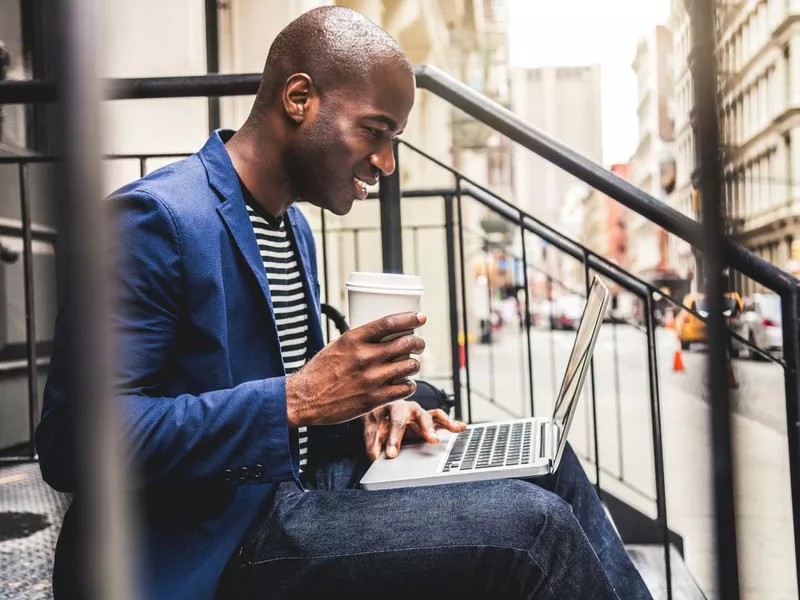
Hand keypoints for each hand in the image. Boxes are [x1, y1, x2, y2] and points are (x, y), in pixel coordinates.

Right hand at [286, 312, 425, 426]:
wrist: (304, 399)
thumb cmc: (320, 371)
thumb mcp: (337, 346)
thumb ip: (359, 340)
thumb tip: (383, 333)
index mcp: (353, 339)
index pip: (389, 323)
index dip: (409, 318)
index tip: (421, 317)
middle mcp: (364, 357)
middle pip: (405, 343)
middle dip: (418, 342)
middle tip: (419, 344)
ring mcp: (370, 379)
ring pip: (409, 365)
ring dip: (415, 364)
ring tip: (411, 365)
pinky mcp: (373, 400)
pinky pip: (405, 389)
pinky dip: (409, 384)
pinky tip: (404, 383)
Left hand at [363, 400, 466, 460]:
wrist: (382, 408)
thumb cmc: (378, 417)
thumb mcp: (371, 427)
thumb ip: (372, 442)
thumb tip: (373, 456)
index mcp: (394, 407)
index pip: (396, 423)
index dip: (394, 439)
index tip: (392, 454)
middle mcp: (410, 408)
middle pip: (420, 416)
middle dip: (427, 428)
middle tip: (432, 440)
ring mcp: (421, 414)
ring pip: (435, 415)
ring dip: (445, 422)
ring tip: (456, 429)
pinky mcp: (429, 420)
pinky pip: (442, 420)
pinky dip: (452, 423)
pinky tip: (461, 428)